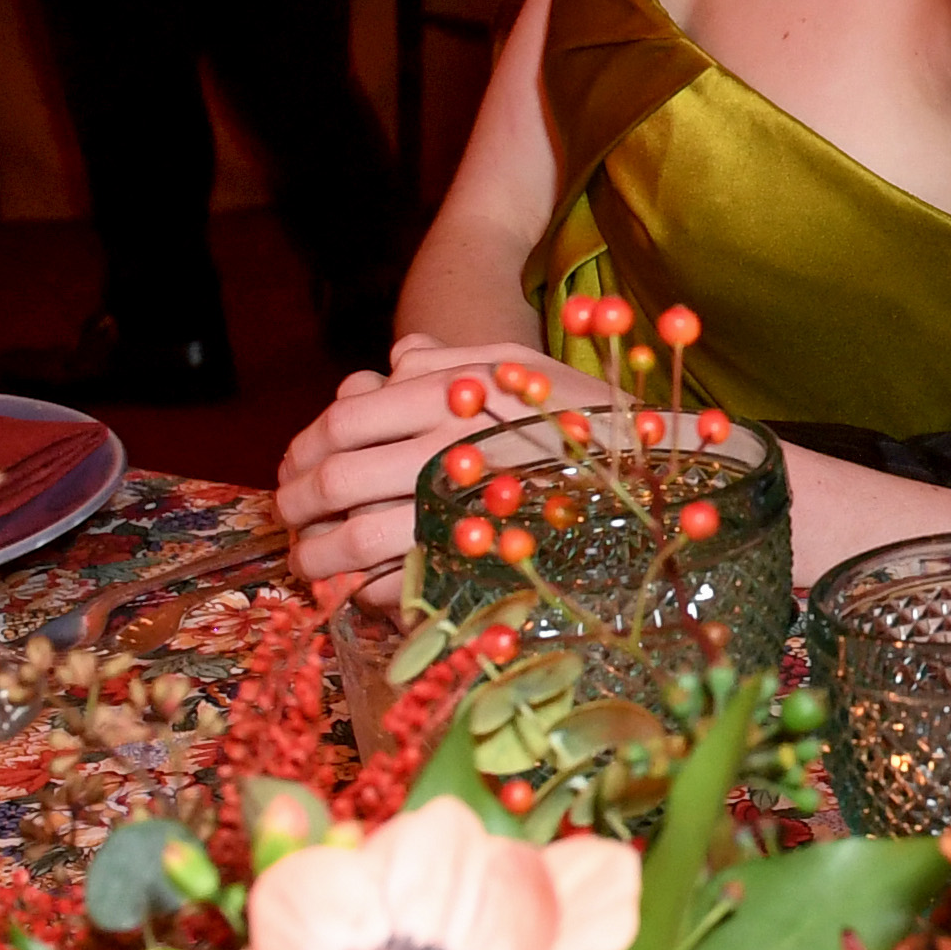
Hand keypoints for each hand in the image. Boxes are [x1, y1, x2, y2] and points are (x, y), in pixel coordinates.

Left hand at [276, 333, 614, 601]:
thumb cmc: (587, 414)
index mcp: (451, 394)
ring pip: (355, 539)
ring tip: (308, 562)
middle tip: (288, 518)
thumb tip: (393, 360)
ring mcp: (462, 510)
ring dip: (316, 556)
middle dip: (296, 505)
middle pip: (336, 479)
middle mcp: (449, 448)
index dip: (304, 447)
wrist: (662, 470)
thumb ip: (449, 357)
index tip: (292, 467)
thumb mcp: (518, 363)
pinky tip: (357, 591)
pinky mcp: (479, 565)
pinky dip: (364, 592)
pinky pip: (398, 585)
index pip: (344, 419)